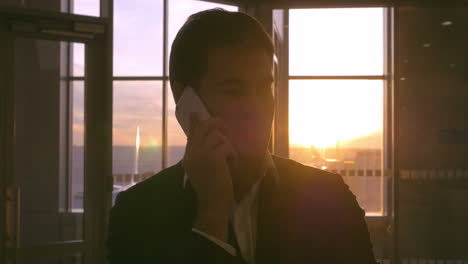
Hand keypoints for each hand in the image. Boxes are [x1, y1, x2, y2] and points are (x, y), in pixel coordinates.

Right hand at [183, 113, 236, 241]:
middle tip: (224, 124)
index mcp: (188, 158)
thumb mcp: (204, 170)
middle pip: (204, 129)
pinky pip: (227, 147)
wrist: (212, 205)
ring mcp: (202, 155)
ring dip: (227, 147)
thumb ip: (203, 155)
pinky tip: (231, 166)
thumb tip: (210, 143)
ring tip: (229, 160)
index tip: (194, 114)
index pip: (192, 135)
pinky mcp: (213, 158)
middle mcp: (192, 154)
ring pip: (218, 137)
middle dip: (215, 123)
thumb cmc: (211, 190)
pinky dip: (232, 156)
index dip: (195, 123)